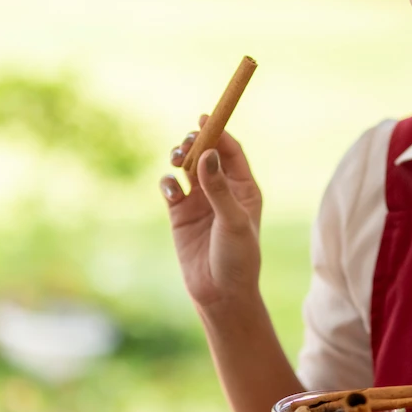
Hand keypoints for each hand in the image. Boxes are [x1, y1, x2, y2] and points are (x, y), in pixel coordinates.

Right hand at [161, 119, 263, 311]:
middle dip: (195, 143)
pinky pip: (170, 187)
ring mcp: (199, 201)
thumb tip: (208, 154)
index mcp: (244, 188)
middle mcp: (221, 190)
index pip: (231, 151)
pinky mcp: (179, 214)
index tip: (205, 118)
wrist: (219, 293)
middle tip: (186, 143)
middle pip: (206, 153)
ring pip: (185, 167)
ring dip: (179, 157)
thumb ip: (218, 188)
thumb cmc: (237, 258)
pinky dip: (167, 182)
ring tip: (176, 159)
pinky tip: (171, 191)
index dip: (219, 132)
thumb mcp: (233, 221)